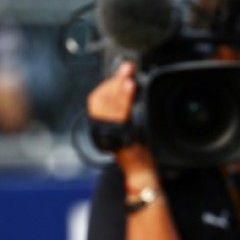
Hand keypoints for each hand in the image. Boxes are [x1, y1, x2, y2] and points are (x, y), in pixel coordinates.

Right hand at [86, 61, 157, 184]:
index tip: (121, 70)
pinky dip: (124, 99)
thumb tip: (129, 89)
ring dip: (119, 86)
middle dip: (115, 79)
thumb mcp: (129, 127)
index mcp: (101, 124)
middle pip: (102, 97)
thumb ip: (125, 112)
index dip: (108, 82)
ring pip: (109, 104)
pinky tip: (130, 87)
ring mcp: (108, 134)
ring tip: (128, 75)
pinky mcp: (118, 138)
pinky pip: (120, 114)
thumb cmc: (137, 151)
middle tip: (127, 66)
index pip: (98, 98)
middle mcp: (100, 128)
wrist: (140, 172)